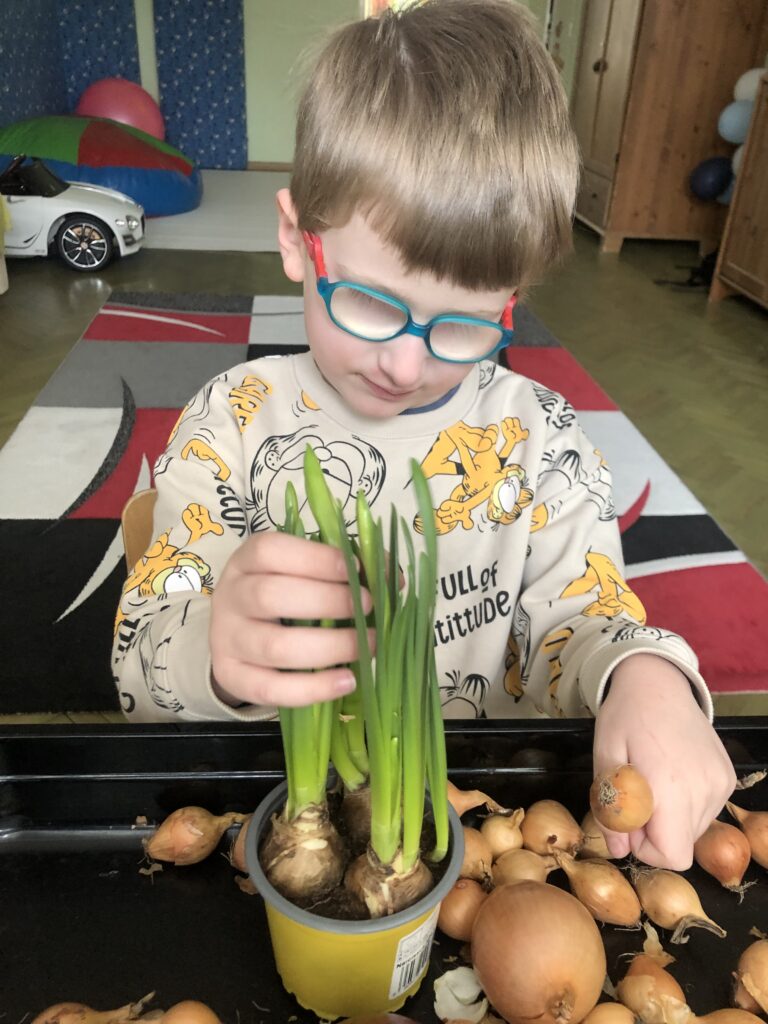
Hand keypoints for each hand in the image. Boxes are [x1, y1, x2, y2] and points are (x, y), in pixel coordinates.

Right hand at [209, 531, 370, 708]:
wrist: (238, 634)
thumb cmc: (284, 595)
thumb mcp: (302, 571)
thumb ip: (344, 568)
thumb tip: (392, 576)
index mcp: (247, 560)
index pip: (271, 552)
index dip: (316, 559)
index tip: (355, 568)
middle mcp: (231, 596)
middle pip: (271, 596)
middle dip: (329, 602)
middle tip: (368, 608)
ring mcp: (227, 639)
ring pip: (276, 646)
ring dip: (330, 647)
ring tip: (367, 644)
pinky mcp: (232, 676)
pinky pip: (272, 688)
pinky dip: (314, 688)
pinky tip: (347, 680)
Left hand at [593, 653, 735, 869]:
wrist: (659, 682)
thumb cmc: (625, 717)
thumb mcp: (604, 760)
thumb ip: (610, 810)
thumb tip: (618, 850)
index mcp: (670, 786)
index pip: (673, 855)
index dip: (646, 850)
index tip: (629, 822)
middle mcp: (703, 789)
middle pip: (682, 845)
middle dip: (654, 833)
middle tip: (634, 798)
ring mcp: (721, 783)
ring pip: (694, 830)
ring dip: (670, 819)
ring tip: (652, 782)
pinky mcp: (728, 777)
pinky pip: (707, 811)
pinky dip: (686, 804)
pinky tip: (670, 774)